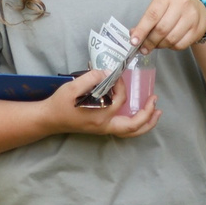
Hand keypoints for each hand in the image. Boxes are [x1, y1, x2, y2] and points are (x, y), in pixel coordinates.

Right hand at [40, 69, 159, 138]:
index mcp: (99, 116)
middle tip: (155, 100)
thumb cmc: (59, 104)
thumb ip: (91, 78)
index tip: (116, 75)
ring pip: (130, 132)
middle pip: (133, 126)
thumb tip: (108, 72)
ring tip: (157, 112)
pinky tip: (140, 115)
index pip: (120, 100)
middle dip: (148, 114)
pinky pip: (124, 130)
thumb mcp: (72, 88)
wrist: (48, 119)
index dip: (121, 85)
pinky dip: (136, 124)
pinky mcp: (101, 128)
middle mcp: (104, 126)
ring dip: (146, 123)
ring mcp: (103, 129)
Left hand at [132, 0, 205, 52]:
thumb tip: (134, 36)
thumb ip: (147, 20)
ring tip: (156, 45)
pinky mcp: (197, 29)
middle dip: (150, 41)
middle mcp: (181, 4)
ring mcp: (191, 17)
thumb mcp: (159, 6)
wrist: (198, 8)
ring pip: (171, 39)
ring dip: (160, 45)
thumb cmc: (173, 7)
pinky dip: (171, 47)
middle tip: (144, 48)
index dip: (142, 30)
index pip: (152, 15)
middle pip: (161, 29)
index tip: (134, 42)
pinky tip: (169, 43)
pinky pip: (180, 45)